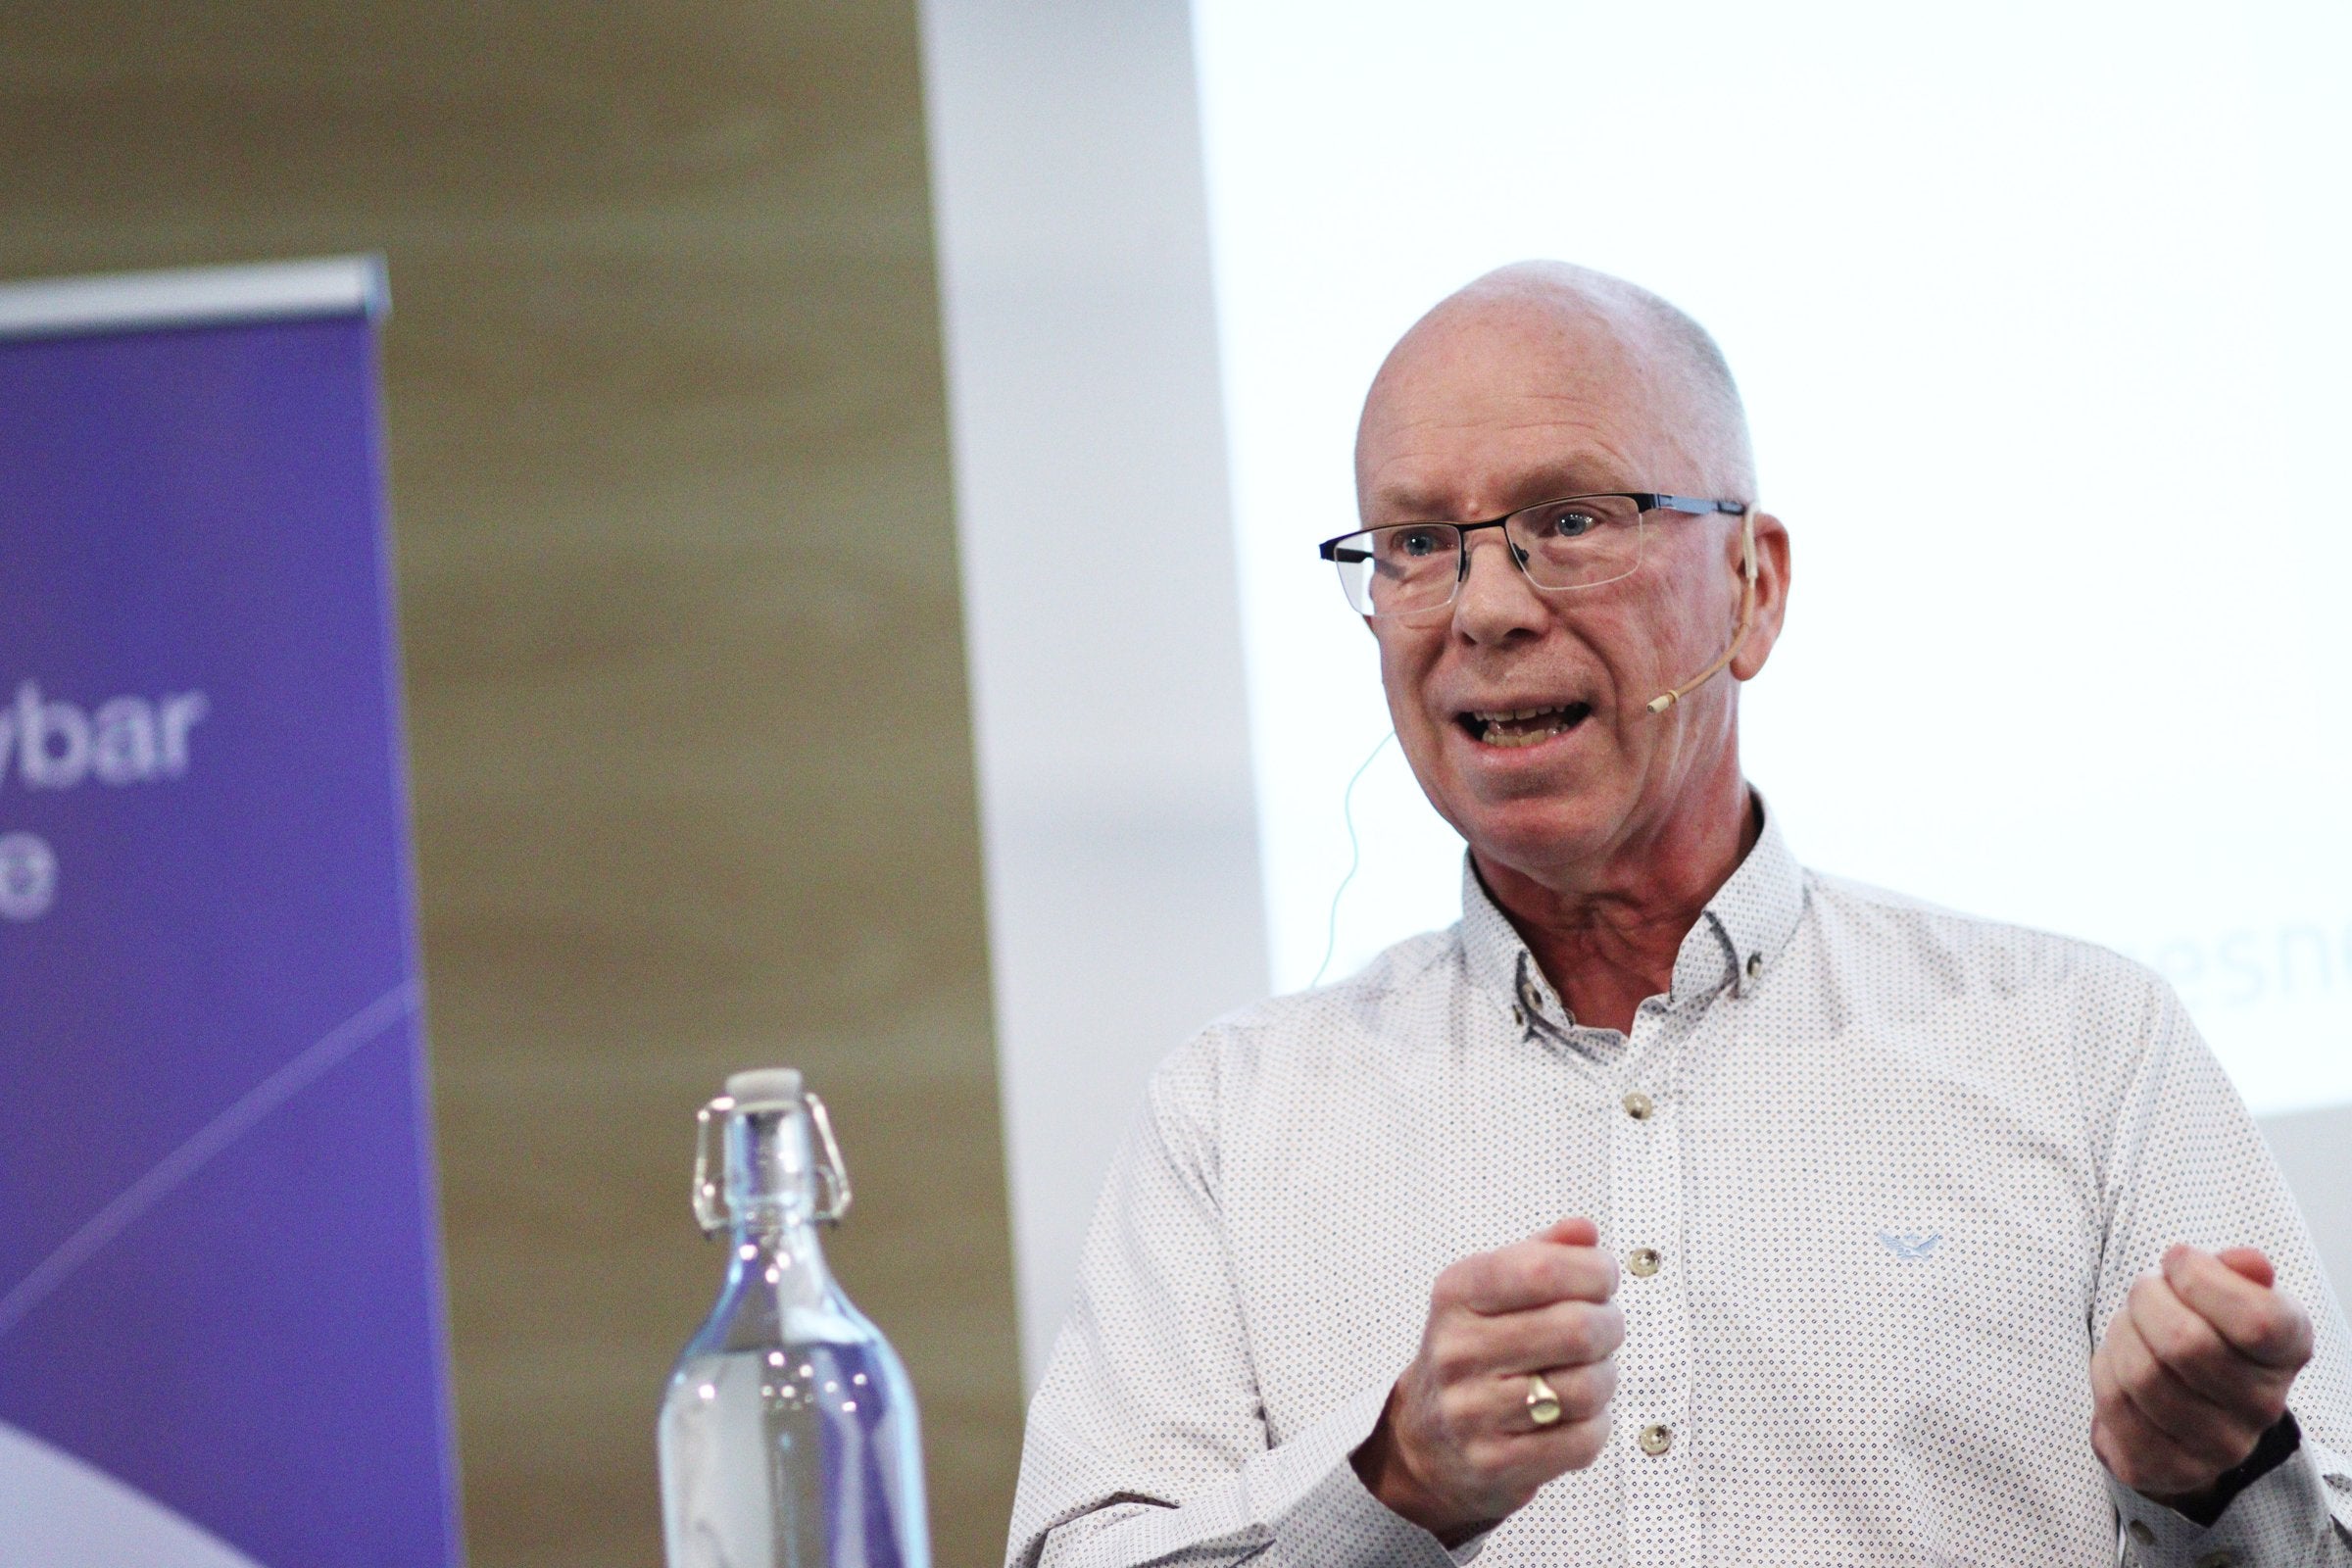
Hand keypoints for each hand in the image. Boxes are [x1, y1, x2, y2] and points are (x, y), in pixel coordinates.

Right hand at [1352, 1217, 1621, 1541]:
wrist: (1427, 1438)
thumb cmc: (1475, 1353)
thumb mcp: (1492, 1290)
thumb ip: (1541, 1253)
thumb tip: (1585, 1231)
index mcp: (1457, 1293)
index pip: (1542, 1268)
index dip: (1595, 1270)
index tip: (1603, 1277)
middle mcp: (1457, 1349)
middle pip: (1577, 1328)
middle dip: (1609, 1325)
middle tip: (1603, 1327)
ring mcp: (1471, 1410)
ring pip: (1587, 1387)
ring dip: (1605, 1378)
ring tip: (1588, 1373)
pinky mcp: (1494, 1461)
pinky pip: (1581, 1441)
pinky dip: (1595, 1427)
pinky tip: (1576, 1415)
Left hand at [2090, 1244, 2313, 1509]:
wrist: (2185, 1409)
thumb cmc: (2204, 1331)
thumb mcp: (2227, 1293)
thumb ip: (2236, 1271)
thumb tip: (2247, 1263)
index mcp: (2288, 1351)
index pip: (2255, 1321)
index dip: (2198, 1278)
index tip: (2178, 1263)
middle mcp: (2264, 1407)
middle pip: (2184, 1343)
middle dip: (2145, 1301)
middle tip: (2143, 1293)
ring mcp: (2218, 1446)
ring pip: (2143, 1375)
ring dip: (2120, 1335)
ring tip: (2130, 1328)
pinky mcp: (2167, 1468)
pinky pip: (2115, 1406)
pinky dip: (2104, 1370)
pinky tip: (2117, 1364)